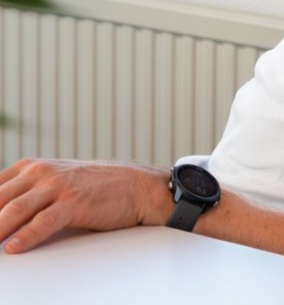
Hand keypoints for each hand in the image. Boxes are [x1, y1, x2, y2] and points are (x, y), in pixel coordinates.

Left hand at [0, 158, 168, 252]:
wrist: (138, 186)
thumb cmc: (97, 188)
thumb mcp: (57, 183)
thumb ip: (27, 195)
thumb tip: (1, 218)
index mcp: (32, 168)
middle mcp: (41, 172)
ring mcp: (58, 186)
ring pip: (14, 210)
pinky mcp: (75, 202)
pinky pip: (43, 221)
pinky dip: (25, 236)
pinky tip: (13, 247)